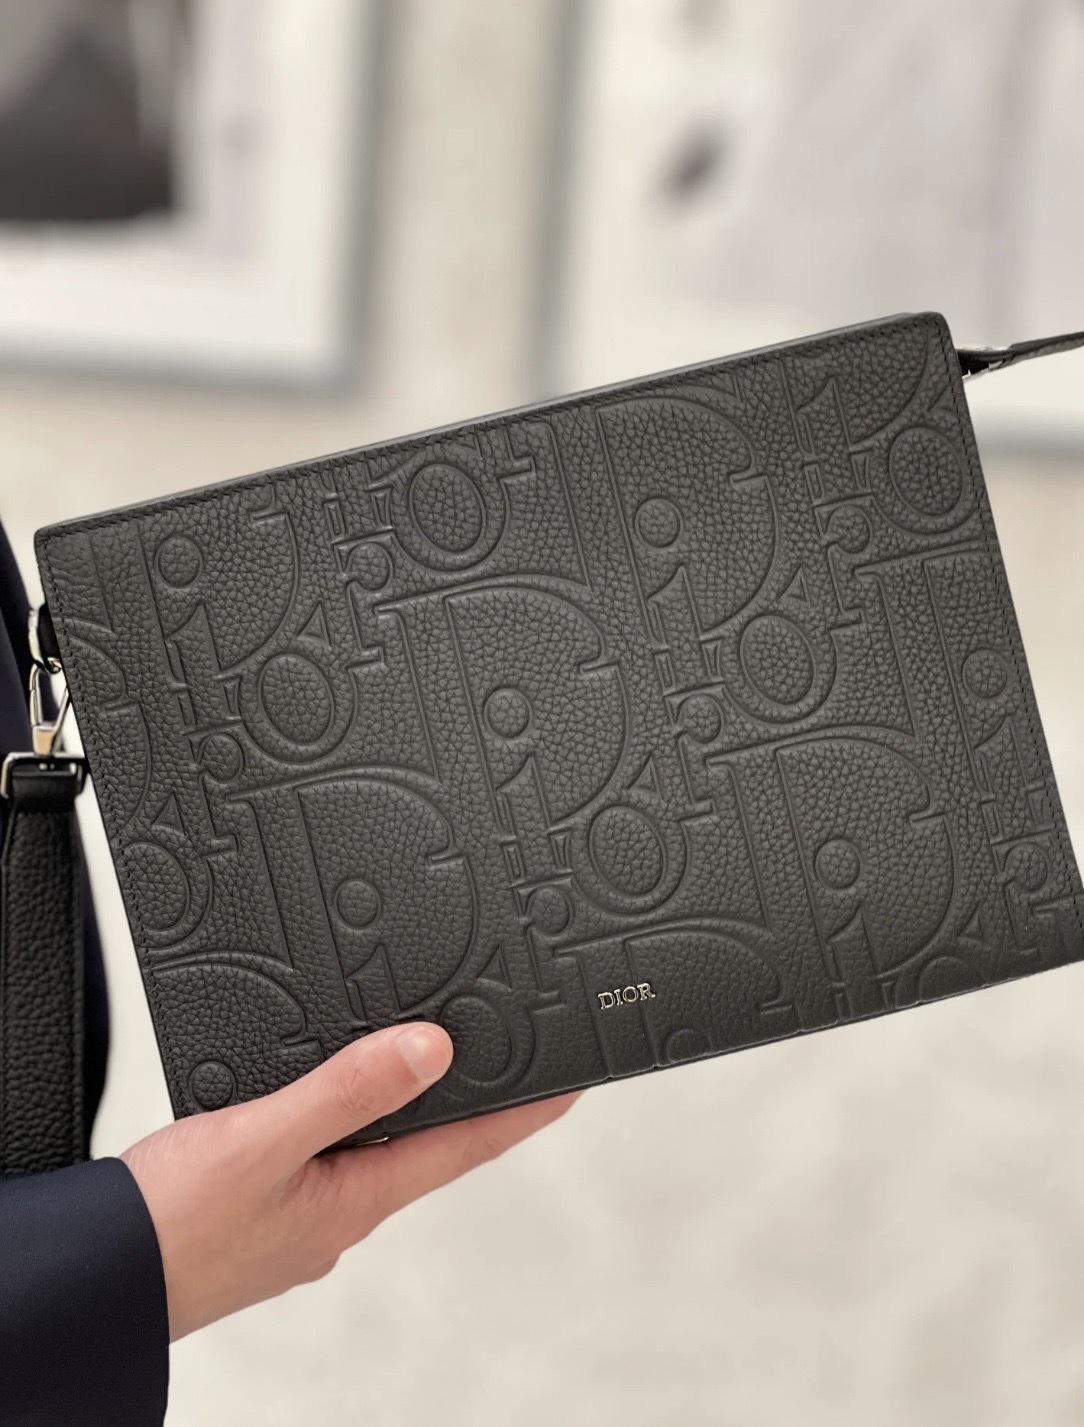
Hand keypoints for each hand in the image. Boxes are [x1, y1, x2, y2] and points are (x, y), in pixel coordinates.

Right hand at [121, 1024, 577, 1339]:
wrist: (94, 1280)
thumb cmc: (168, 1225)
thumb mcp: (264, 1140)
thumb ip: (347, 1091)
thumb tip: (433, 1050)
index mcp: (355, 1198)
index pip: (467, 1144)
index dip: (526, 1110)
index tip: (575, 1082)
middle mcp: (341, 1209)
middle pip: (429, 1144)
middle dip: (473, 1100)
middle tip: (517, 1058)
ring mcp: (305, 1212)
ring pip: (375, 1145)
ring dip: (409, 1105)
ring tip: (437, 1062)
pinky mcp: (267, 1207)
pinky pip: (329, 1151)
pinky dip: (350, 1115)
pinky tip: (333, 1097)